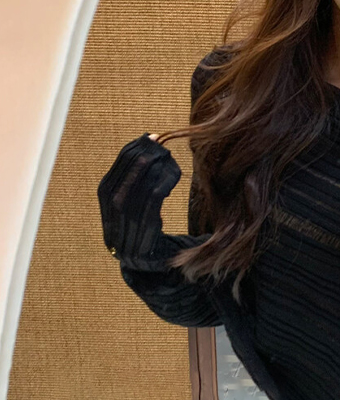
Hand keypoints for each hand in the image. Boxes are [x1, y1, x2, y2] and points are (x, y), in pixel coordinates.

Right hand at [98, 133, 181, 262]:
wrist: (146, 263)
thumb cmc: (143, 223)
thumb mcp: (133, 196)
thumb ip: (137, 173)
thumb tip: (148, 139)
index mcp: (105, 195)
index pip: (119, 163)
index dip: (136, 147)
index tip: (152, 136)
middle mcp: (111, 208)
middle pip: (129, 171)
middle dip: (147, 154)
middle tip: (164, 146)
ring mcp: (124, 222)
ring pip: (142, 184)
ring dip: (158, 167)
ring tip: (170, 158)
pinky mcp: (141, 232)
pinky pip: (153, 200)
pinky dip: (164, 183)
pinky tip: (174, 175)